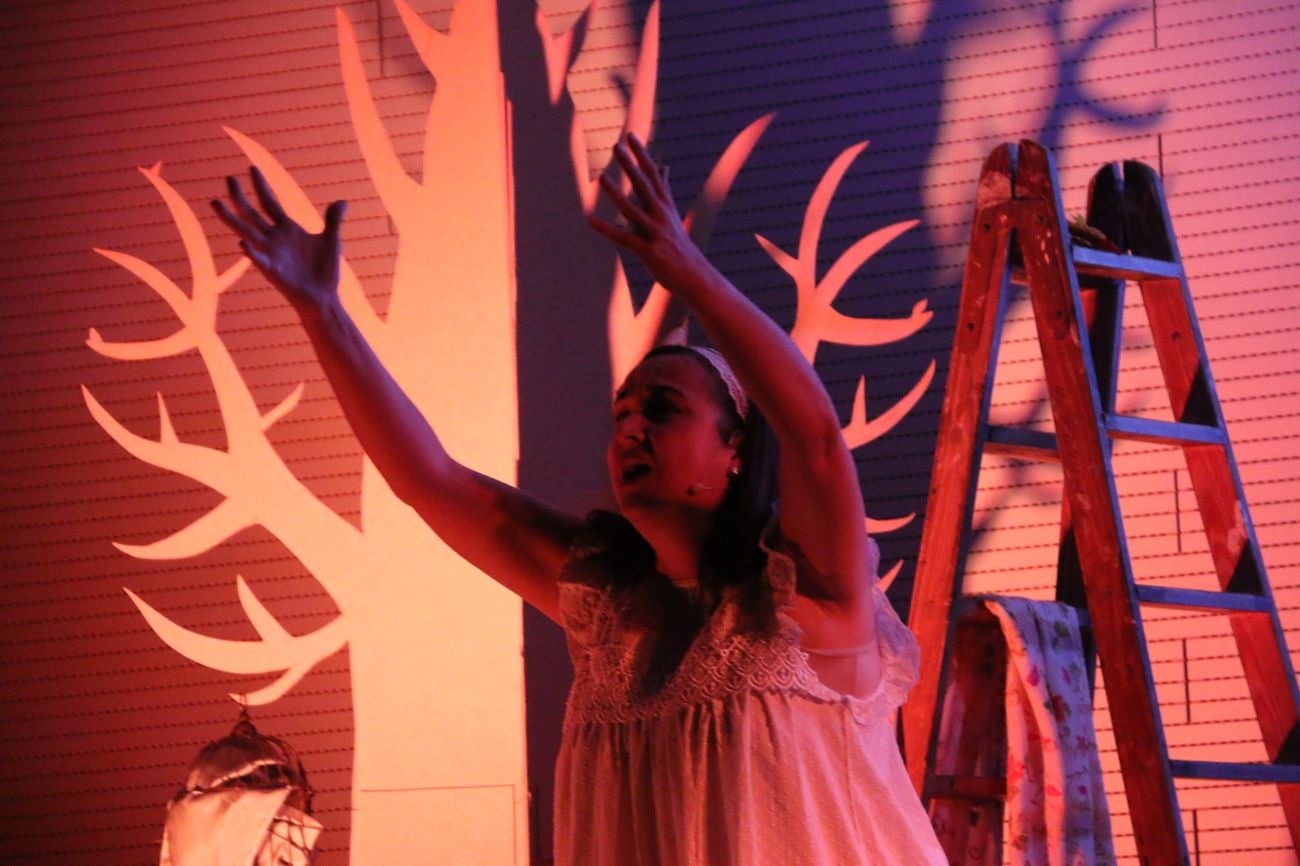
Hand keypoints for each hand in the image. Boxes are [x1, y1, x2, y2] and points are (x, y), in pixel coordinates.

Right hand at [212, 167, 345, 311]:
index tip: (252, 168)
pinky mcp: (273, 271)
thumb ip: (332, 221)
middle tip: (229, 178)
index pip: (270, 202)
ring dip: (231, 218)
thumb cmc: (325, 271)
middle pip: (252, 213)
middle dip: (240, 196)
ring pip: (246, 231)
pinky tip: (242, 243)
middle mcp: (274, 239)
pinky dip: (252, 252)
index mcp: (287, 229)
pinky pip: (259, 260)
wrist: (324, 297)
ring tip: (215, 203)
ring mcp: (271, 254)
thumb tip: (342, 201)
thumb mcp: (331, 241)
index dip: (261, 186)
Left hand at [589, 133, 709, 289]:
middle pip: (643, 185)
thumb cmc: (678, 244)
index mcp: (665, 205)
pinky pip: (624, 238)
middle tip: (616, 145)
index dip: (641, 155)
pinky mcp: (649, 251)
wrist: (694, 275)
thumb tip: (663, 166)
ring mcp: (655, 232)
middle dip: (630, 165)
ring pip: (632, 210)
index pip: (652, 174)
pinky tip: (590, 221)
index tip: (630, 135)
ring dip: (616, 194)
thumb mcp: (670, 212)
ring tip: (601, 178)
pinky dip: (607, 230)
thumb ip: (663, 188)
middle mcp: (661, 215)